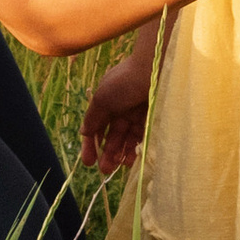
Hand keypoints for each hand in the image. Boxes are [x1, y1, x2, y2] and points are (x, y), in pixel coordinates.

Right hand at [82, 45, 155, 173]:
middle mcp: (120, 107)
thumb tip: (84, 133)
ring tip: (119, 167)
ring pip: (127, 138)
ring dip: (121, 153)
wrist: (156, 68)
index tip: (89, 162)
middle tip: (106, 170)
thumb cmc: (125, 81)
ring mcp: (136, 112)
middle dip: (107, 153)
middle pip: (112, 135)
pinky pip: (142, 135)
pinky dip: (136, 147)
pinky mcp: (152, 116)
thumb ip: (92, 118)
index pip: (95, 127)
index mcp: (106, 101)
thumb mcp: (102, 99)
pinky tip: (132, 158)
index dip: (90, 145)